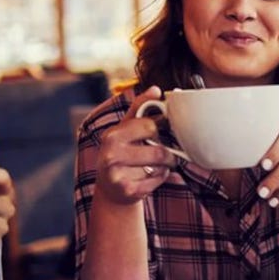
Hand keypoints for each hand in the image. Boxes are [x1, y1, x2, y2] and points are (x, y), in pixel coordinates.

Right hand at [95, 86, 177, 204]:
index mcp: (112, 135)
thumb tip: (155, 89)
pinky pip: (157, 180)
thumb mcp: (126, 130)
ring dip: (165, 166)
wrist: (112, 189)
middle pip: (158, 150)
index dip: (161, 129)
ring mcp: (116, 174)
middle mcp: (110, 153)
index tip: (163, 132)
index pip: (149, 126)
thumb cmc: (123, 154)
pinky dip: (160, 178)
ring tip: (160, 165)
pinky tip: (151, 177)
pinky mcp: (126, 190)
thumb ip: (140, 109)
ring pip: (160, 166)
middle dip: (168, 152)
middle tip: (168, 154)